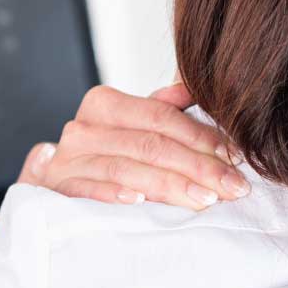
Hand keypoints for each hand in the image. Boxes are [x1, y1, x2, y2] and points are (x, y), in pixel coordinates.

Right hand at [16, 84, 249, 209]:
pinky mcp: (56, 189)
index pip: (161, 117)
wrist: (52, 190)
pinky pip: (88, 189)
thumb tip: (197, 85)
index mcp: (105, 105)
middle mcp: (83, 128)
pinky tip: (140, 202)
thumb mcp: (133, 130)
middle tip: (234, 187)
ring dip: (170, 186)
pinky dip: (113, 193)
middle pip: (150, 144)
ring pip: (127, 168)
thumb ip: (163, 109)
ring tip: (206, 200)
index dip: (202, 136)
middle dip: (199, 167)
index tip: (236, 157)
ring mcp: (68, 159)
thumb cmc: (104, 160)